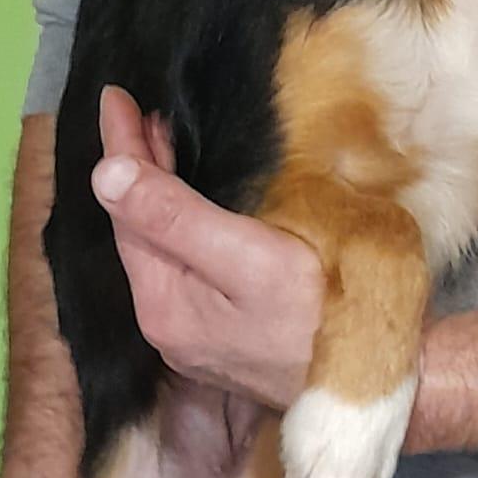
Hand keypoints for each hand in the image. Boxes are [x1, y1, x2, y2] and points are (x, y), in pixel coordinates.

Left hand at [92, 86, 322, 409]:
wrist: (371, 380)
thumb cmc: (320, 313)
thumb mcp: (249, 259)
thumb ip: (176, 219)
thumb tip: (106, 177)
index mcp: (164, 303)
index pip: (127, 211)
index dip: (119, 150)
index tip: (113, 96)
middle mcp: (167, 321)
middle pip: (139, 229)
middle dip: (134, 166)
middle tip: (138, 110)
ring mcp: (194, 331)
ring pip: (160, 244)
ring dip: (157, 189)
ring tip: (158, 139)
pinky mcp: (224, 332)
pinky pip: (183, 260)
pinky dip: (179, 216)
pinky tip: (191, 198)